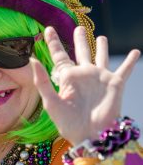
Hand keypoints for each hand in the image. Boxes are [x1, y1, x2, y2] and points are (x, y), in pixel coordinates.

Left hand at [31, 26, 140, 145]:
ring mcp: (99, 78)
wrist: (91, 136)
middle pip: (81, 51)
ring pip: (101, 56)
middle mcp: (83, 75)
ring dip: (102, 47)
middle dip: (80, 39)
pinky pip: (124, 70)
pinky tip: (135, 52)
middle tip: (79, 28)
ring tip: (102, 37)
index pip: (59, 55)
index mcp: (67, 77)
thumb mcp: (51, 101)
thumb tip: (32, 59)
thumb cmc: (68, 122)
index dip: (53, 42)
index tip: (48, 29)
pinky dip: (130, 62)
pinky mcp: (115, 84)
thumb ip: (42, 80)